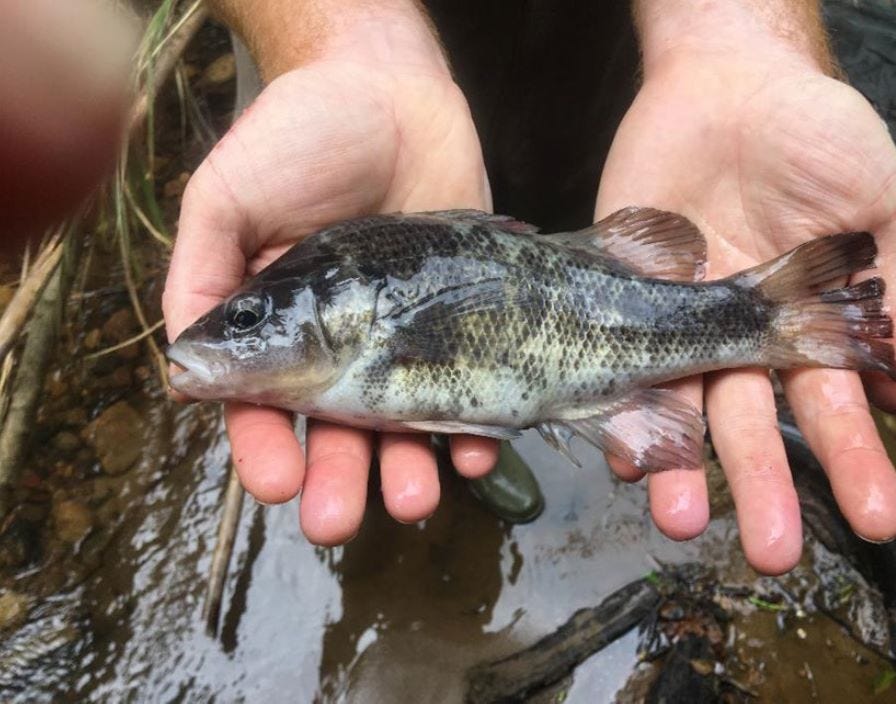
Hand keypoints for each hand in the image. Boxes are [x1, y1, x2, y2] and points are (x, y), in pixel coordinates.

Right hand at [162, 16, 499, 544]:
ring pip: (403, 420)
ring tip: (414, 500)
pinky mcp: (462, 320)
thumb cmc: (297, 137)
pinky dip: (474, 423)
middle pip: (335, 429)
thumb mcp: (226, 198)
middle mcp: (338, 343)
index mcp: (274, 326)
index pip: (262, 404)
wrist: (391, 92)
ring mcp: (403, 336)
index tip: (274, 482)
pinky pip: (470, 383)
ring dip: (406, 467)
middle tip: (339, 521)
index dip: (262, 446)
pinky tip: (475, 452)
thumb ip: (203, 278)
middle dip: (338, 479)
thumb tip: (184, 373)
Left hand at [597, 50, 895, 572]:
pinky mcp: (615, 296)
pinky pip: (612, 360)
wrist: (727, 80)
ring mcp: (670, 322)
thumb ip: (882, 297)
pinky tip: (622, 451)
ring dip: (681, 467)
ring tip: (680, 520)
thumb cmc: (816, 136)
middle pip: (750, 425)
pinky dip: (617, 406)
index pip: (831, 407)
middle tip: (772, 550)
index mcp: (801, 327)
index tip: (875, 519)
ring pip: (677, 407)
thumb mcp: (873, 209)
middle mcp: (734, 339)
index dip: (854, 462)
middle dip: (764, 486)